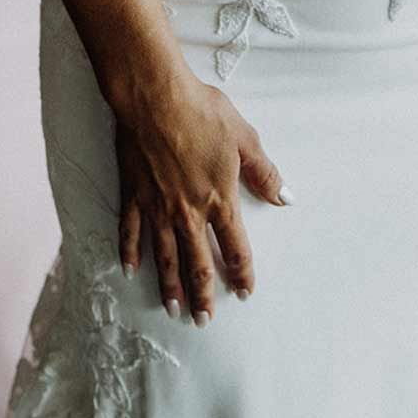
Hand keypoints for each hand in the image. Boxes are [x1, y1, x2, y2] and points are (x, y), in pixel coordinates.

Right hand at [115, 72, 290, 326]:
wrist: (154, 96)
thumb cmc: (201, 112)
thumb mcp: (243, 138)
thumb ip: (264, 172)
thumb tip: (286, 197)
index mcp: (218, 200)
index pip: (234, 247)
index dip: (241, 273)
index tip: (244, 293)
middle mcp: (187, 212)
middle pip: (197, 263)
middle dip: (202, 295)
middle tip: (204, 321)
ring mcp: (157, 206)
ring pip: (165, 256)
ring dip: (170, 285)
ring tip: (173, 309)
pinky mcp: (133, 193)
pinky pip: (131, 230)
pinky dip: (131, 252)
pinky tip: (131, 270)